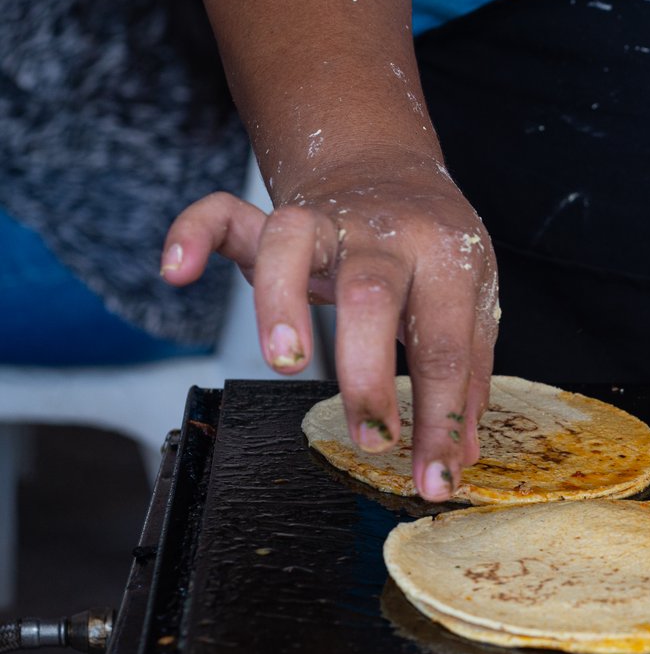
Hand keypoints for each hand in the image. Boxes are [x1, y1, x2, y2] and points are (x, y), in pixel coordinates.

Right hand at [161, 151, 497, 499]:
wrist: (395, 171)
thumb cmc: (434, 249)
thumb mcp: (469, 302)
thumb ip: (464, 374)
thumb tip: (460, 456)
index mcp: (445, 259)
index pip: (446, 347)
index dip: (440, 422)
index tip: (434, 481)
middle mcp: (382, 236)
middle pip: (371, 294)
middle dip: (368, 374)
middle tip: (373, 438)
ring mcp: (325, 222)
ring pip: (292, 244)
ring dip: (281, 305)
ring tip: (285, 362)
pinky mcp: (273, 217)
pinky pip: (221, 214)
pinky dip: (191, 235)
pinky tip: (176, 273)